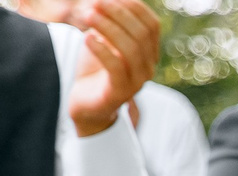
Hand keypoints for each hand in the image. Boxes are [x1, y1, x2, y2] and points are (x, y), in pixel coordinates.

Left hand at [65, 0, 159, 139]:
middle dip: (117, 14)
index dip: (132, 7)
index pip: (151, 24)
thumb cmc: (95, 67)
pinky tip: (87, 38)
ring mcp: (136, 82)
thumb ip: (109, 20)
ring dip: (108, 28)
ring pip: (131, 50)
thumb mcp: (103, 38)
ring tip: (87, 16)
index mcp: (149, 52)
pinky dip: (102, 50)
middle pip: (141, 34)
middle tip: (94, 3)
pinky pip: (116, 68)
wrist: (86, 103)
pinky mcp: (119, 94)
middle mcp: (148, 67)